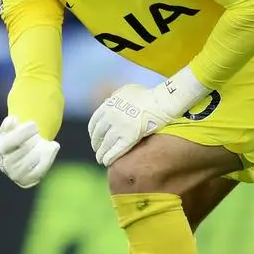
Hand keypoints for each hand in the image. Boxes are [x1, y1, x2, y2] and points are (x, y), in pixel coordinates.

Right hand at [0, 116, 58, 187]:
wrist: (22, 157)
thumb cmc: (16, 139)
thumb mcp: (10, 129)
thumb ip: (9, 123)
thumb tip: (13, 121)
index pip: (11, 141)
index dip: (24, 131)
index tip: (34, 124)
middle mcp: (5, 165)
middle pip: (24, 149)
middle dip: (34, 138)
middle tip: (39, 133)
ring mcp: (16, 175)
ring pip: (33, 159)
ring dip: (42, 147)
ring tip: (44, 140)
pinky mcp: (27, 181)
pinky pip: (41, 169)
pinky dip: (49, 157)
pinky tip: (53, 146)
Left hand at [87, 67, 208, 166]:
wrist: (161, 101)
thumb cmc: (146, 95)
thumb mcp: (125, 91)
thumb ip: (114, 97)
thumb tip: (107, 102)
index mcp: (108, 106)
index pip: (94, 122)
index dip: (92, 133)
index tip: (94, 138)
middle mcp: (110, 117)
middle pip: (98, 135)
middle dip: (96, 144)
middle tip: (97, 150)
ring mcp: (119, 128)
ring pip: (105, 145)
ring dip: (101, 154)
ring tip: (101, 160)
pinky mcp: (129, 137)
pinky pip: (115, 150)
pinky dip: (109, 157)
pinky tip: (107, 162)